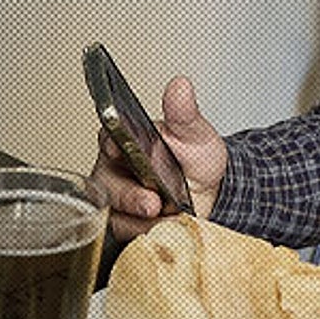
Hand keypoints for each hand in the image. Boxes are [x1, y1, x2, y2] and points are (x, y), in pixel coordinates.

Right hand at [91, 76, 227, 240]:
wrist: (212, 194)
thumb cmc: (195, 161)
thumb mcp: (196, 135)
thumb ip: (185, 114)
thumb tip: (180, 85)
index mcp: (125, 139)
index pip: (108, 137)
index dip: (113, 147)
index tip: (120, 151)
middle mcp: (114, 168)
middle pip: (107, 183)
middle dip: (130, 195)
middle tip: (153, 203)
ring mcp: (116, 198)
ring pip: (115, 212)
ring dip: (143, 219)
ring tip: (170, 216)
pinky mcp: (124, 224)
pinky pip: (126, 233)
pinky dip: (148, 232)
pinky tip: (166, 227)